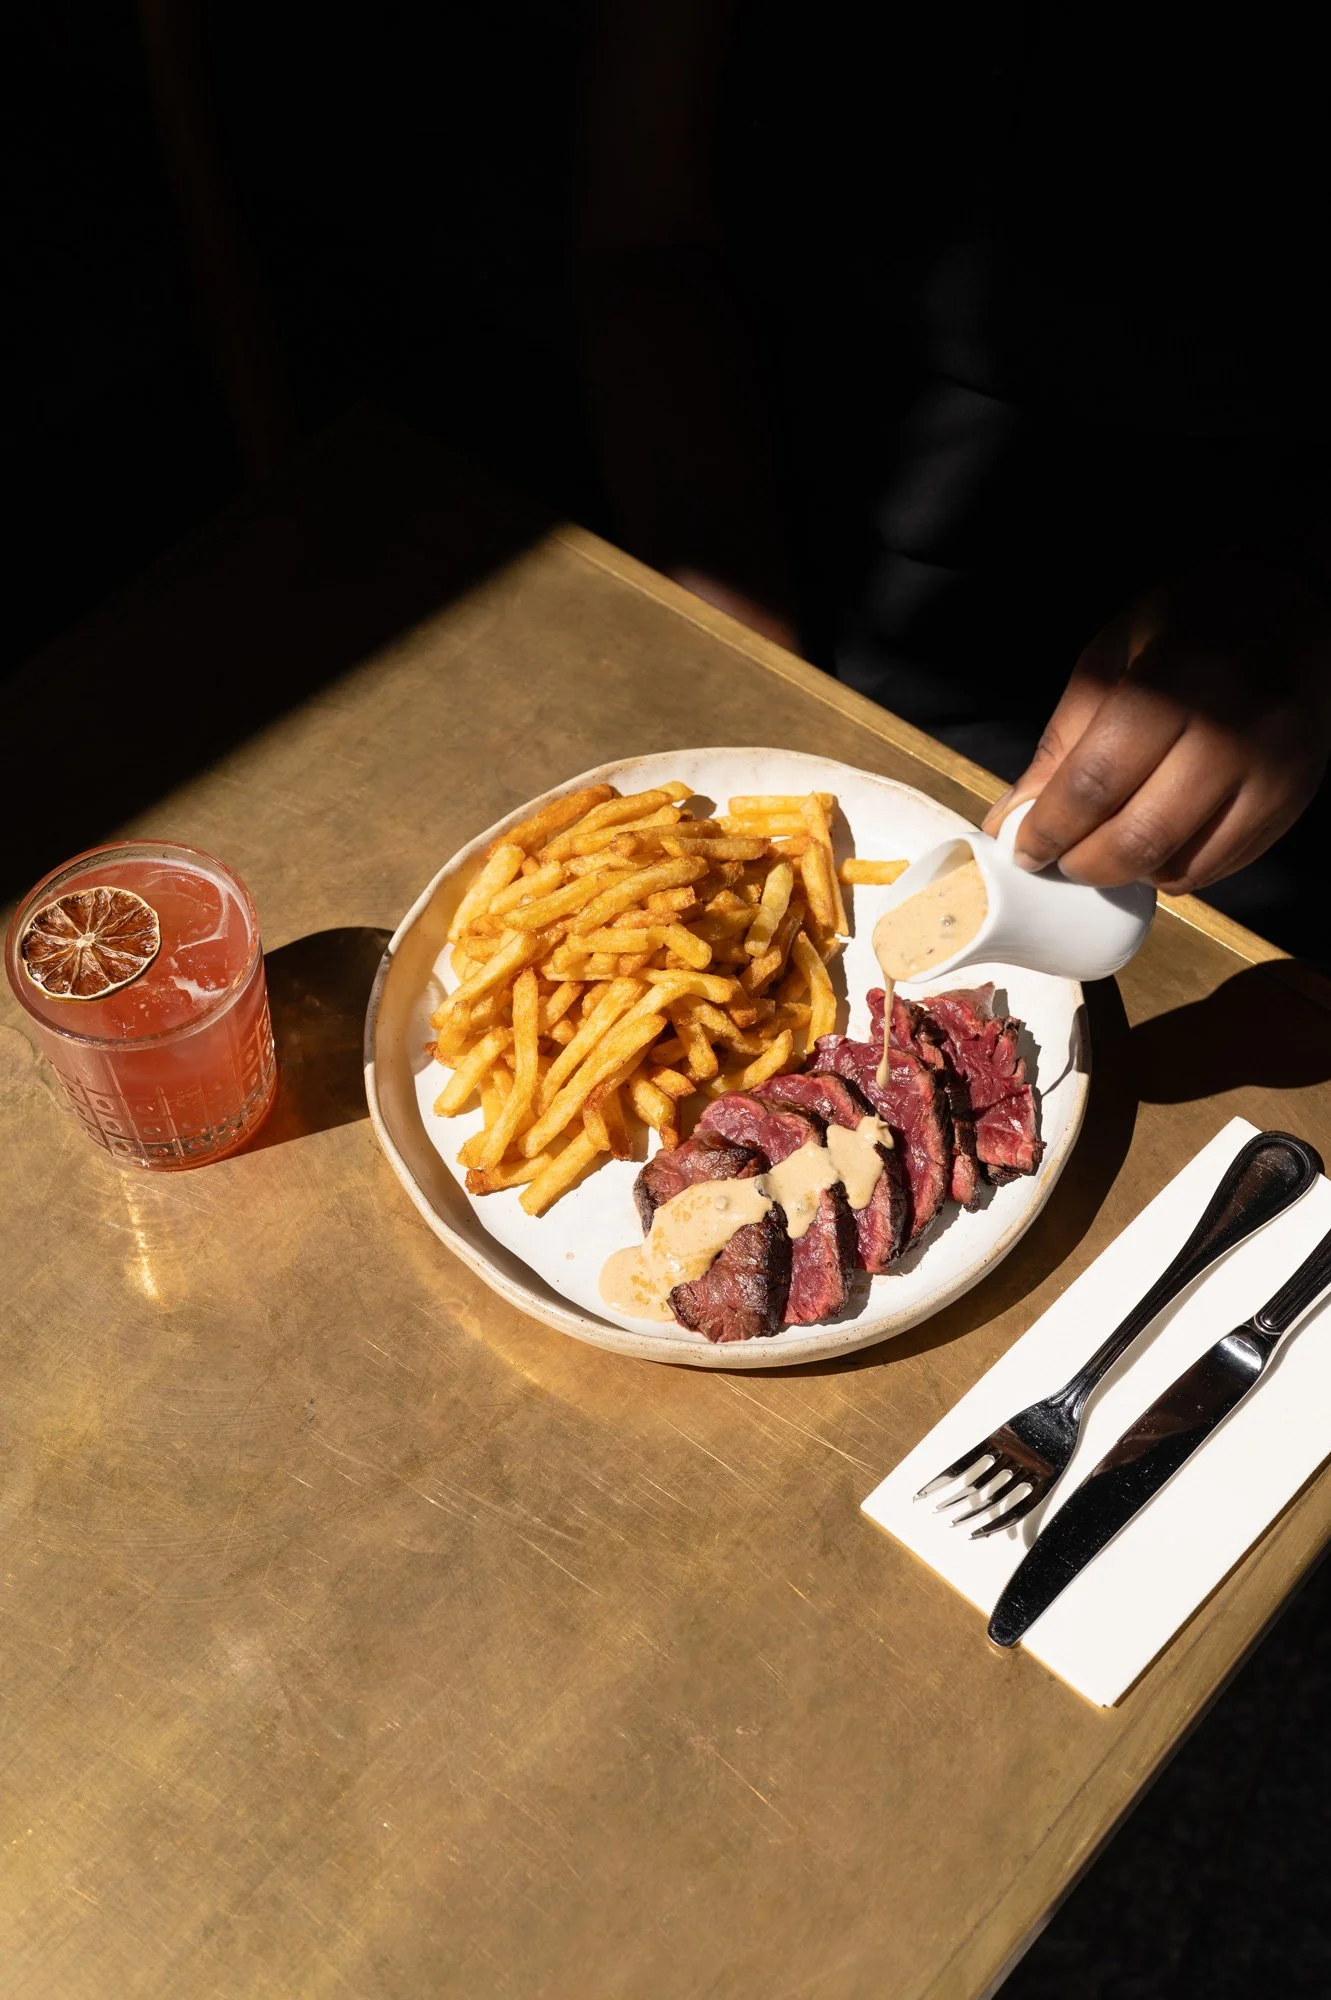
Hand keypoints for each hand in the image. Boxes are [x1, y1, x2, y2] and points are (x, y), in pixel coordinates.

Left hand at [982, 560, 1330, 891]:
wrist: (1285, 612)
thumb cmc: (1187, 627)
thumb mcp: (1110, 658)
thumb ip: (1063, 741)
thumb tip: (1012, 819)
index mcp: (1176, 684)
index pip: (1096, 784)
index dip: (1049, 829)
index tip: (1024, 849)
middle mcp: (1232, 734)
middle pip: (1138, 836)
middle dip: (1083, 863)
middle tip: (1060, 860)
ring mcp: (1271, 773)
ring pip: (1178, 864)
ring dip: (1125, 874)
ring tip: (1102, 851)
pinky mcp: (1291, 801)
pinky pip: (1217, 867)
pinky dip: (1170, 870)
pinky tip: (1151, 845)